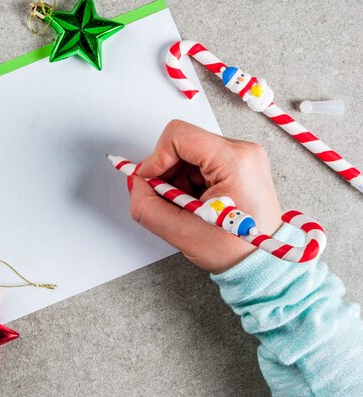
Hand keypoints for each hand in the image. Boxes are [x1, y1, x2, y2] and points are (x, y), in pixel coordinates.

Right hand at [128, 120, 281, 272]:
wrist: (261, 261)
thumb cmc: (235, 250)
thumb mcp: (182, 232)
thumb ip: (147, 206)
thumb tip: (135, 183)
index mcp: (234, 161)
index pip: (179, 135)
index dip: (156, 158)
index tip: (151, 181)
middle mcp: (241, 151)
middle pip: (183, 144)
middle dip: (167, 172)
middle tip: (169, 200)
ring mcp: (241, 156)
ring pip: (188, 154)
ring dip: (176, 179)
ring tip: (186, 207)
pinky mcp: (236, 164)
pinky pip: (198, 162)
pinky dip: (187, 182)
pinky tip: (194, 203)